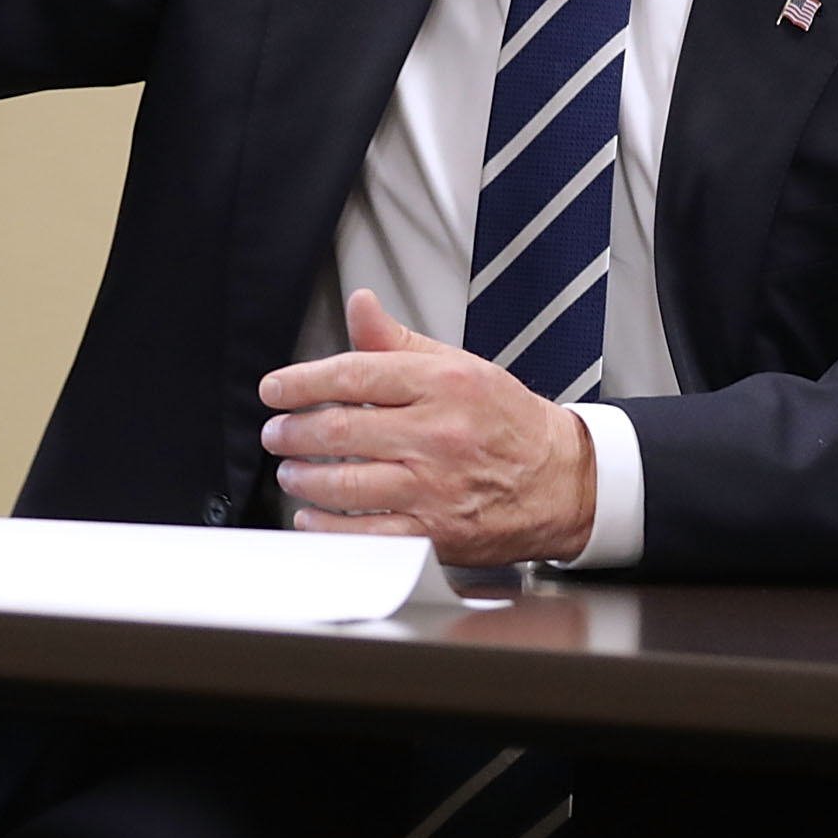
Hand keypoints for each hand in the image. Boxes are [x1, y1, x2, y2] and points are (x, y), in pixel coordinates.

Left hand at [258, 288, 595, 566]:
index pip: (354, 375)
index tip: (274, 390)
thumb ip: (397, 341)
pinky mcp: (436, 532)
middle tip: (276, 434)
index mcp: (443, 384)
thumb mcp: (457, 364)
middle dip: (293, 433)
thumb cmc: (507, 422)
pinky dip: (328, 526)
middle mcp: (439, 434)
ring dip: (303, 478)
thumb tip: (359, 304)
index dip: (301, 382)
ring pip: (347, 483)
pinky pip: (366, 533)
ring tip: (291, 471)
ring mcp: (436, 487)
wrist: (563, 480)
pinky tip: (311, 515)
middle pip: (342, 431)